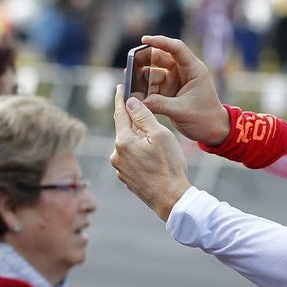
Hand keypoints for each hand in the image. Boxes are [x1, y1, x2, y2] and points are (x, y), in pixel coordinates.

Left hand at [111, 87, 193, 220]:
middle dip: (137, 125)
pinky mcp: (126, 178)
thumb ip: (144, 117)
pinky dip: (140, 156)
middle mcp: (116, 154)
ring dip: (140, 142)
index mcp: (123, 141)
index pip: (120, 113)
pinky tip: (155, 163)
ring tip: (160, 151)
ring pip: (129, 146)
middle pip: (126, 131)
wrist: (171, 199)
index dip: (120, 99)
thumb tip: (130, 102)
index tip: (120, 87)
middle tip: (154, 126)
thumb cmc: (169, 167)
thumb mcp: (160, 135)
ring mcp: (120, 168)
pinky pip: (131, 160)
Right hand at [138, 35, 229, 146]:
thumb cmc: (205, 118)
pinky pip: (153, 87)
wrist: (212, 132)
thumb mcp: (181, 111)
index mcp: (194, 70)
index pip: (176, 49)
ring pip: (154, 73)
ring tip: (129, 84)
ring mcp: (175, 81)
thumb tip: (136, 101)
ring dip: (142, 78)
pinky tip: (134, 95)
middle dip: (144, 61)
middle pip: (160, 58)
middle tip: (129, 66)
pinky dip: (144, 91)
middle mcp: (184, 72)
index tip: (144, 39)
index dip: (161, 41)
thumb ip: (159, 104)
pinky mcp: (169, 92)